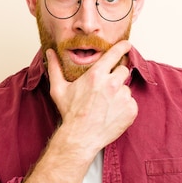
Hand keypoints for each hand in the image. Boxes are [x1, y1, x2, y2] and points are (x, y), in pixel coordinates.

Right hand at [46, 40, 137, 157]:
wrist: (81, 137)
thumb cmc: (70, 113)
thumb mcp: (59, 89)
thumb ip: (55, 68)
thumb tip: (50, 52)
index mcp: (96, 75)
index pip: (114, 54)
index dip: (122, 47)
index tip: (127, 45)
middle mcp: (112, 84)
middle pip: (123, 70)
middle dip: (116, 76)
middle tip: (106, 88)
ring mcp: (123, 97)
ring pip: (126, 88)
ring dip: (119, 93)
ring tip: (106, 105)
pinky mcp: (131, 110)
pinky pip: (131, 103)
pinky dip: (124, 107)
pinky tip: (112, 113)